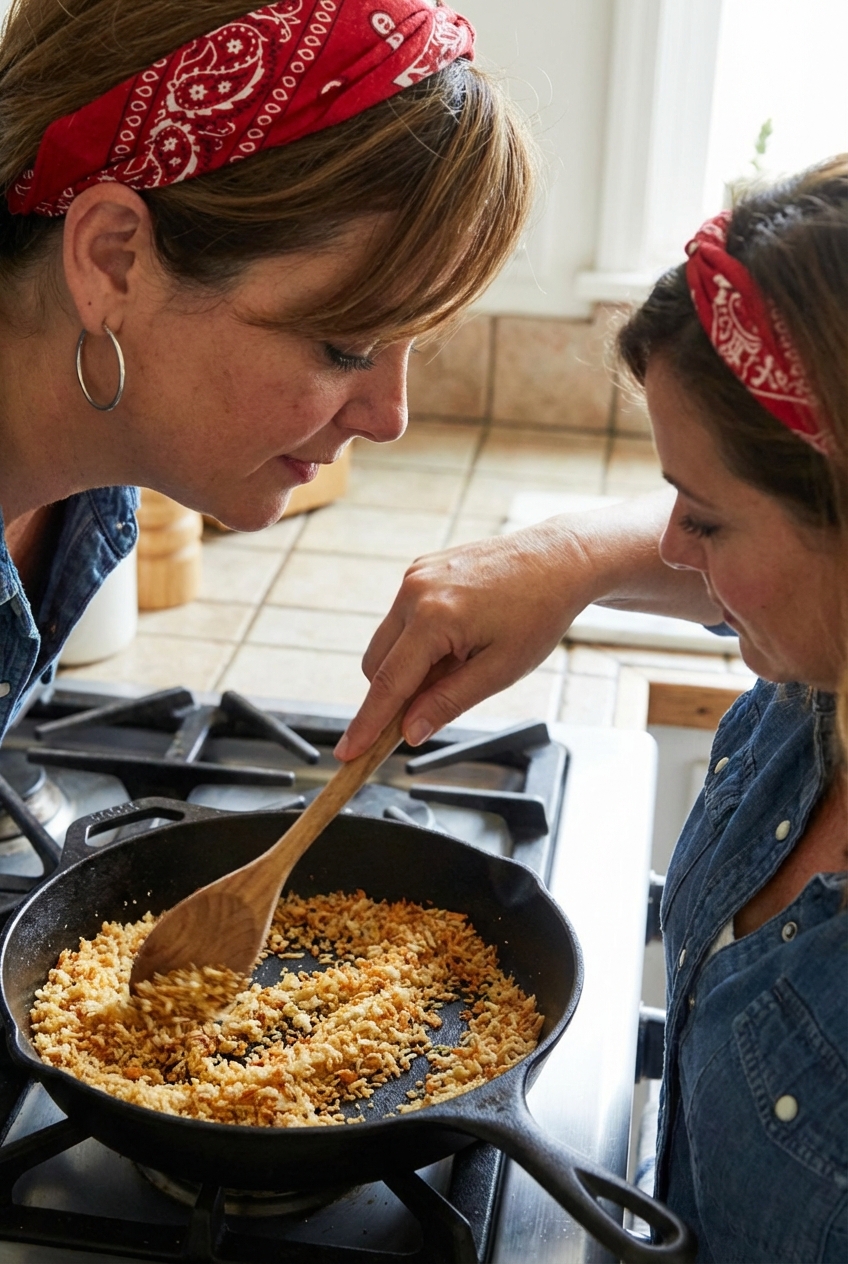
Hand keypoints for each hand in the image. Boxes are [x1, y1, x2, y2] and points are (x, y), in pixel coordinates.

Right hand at [335, 521, 594, 759]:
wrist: (559, 558)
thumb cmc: (538, 612)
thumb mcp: (500, 670)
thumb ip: (448, 702)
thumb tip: (409, 732)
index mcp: (434, 618)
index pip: (387, 685)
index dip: (366, 725)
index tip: (347, 753)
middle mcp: (414, 592)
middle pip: (376, 664)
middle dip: (396, 692)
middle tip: (442, 698)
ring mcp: (414, 576)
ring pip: (388, 642)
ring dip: (411, 664)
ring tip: (463, 658)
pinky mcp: (420, 569)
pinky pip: (403, 618)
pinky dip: (419, 639)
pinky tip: (460, 635)